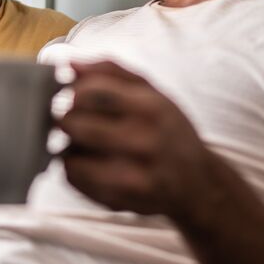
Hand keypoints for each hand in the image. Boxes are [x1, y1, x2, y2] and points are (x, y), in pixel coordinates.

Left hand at [57, 61, 207, 218]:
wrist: (198, 184)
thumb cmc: (168, 130)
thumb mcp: (152, 92)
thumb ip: (110, 71)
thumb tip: (67, 62)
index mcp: (151, 108)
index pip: (90, 92)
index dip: (73, 91)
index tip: (74, 94)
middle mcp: (143, 142)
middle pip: (73, 123)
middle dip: (66, 118)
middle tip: (74, 119)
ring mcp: (130, 175)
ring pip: (68, 153)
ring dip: (68, 145)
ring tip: (84, 142)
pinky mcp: (118, 201)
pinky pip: (73, 178)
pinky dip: (73, 167)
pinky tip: (90, 163)